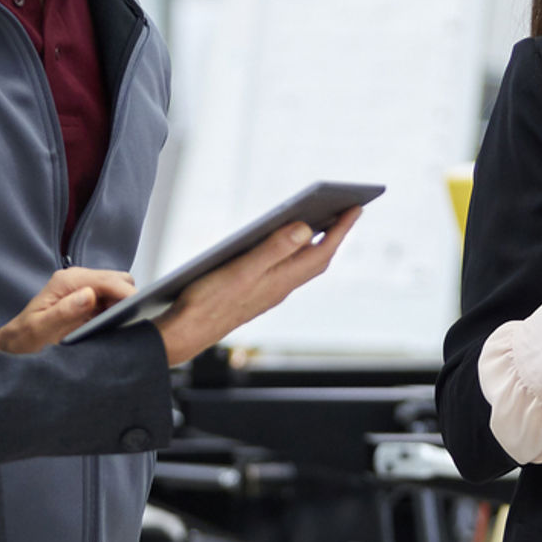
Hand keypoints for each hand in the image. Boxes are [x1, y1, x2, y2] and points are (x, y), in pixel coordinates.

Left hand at [0, 267, 138, 353]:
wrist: (14, 344)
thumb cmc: (24, 339)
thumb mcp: (39, 330)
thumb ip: (63, 312)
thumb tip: (89, 295)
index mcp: (66, 282)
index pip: (108, 280)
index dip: (126, 294)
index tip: (138, 310)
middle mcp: (76, 280)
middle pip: (118, 280)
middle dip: (128, 297)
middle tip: (129, 322)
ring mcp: (82, 289)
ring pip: (118, 289)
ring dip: (124, 304)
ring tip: (123, 325)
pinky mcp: (87, 301)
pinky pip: (111, 300)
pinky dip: (118, 310)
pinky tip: (115, 325)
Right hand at [155, 208, 364, 367]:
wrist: (184, 333)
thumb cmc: (208, 302)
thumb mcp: (242, 270)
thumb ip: (274, 248)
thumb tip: (307, 229)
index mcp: (280, 281)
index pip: (321, 252)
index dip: (341, 229)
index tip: (357, 208)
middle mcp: (279, 288)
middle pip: (316, 259)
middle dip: (334, 234)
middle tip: (346, 210)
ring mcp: (266, 292)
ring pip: (300, 266)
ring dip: (314, 243)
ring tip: (322, 222)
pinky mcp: (252, 294)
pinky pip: (282, 270)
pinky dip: (291, 253)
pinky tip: (283, 244)